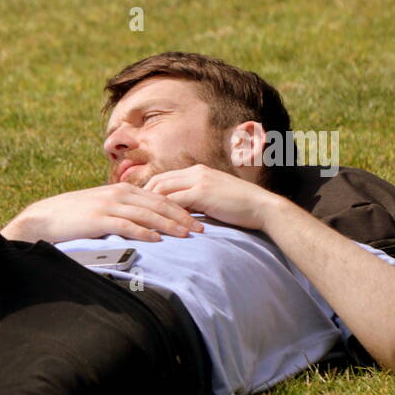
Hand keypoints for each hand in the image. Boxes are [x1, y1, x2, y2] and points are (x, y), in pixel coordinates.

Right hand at [0, 182, 202, 242]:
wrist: (45, 217)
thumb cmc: (74, 215)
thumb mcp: (102, 207)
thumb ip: (123, 210)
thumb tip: (143, 221)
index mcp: (123, 190)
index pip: (159, 198)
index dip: (181, 208)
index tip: (197, 219)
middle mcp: (119, 194)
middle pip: (159, 204)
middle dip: (183, 216)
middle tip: (202, 229)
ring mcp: (109, 205)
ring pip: (147, 214)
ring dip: (169, 225)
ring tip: (187, 235)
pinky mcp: (99, 219)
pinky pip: (127, 225)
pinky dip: (144, 232)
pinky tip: (158, 239)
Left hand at [143, 165, 281, 230]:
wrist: (262, 207)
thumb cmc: (240, 207)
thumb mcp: (213, 198)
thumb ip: (195, 200)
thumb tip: (178, 211)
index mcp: (198, 171)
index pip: (164, 178)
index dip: (149, 191)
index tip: (138, 205)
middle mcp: (196, 172)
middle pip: (158, 181)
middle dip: (143, 197)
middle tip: (133, 213)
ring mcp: (199, 181)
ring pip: (163, 190)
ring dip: (150, 205)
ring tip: (141, 219)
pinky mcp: (202, 193)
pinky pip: (174, 201)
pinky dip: (163, 212)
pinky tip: (156, 223)